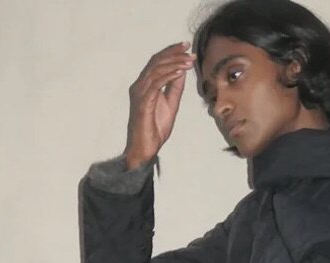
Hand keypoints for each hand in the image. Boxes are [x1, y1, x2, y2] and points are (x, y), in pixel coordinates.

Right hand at [123, 41, 196, 167]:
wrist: (146, 148)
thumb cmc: (155, 129)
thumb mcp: (171, 104)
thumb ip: (175, 88)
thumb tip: (182, 71)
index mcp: (146, 85)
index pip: (157, 62)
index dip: (171, 52)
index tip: (186, 47)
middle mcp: (140, 86)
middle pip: (156, 62)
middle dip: (174, 54)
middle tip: (189, 50)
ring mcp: (140, 93)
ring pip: (156, 70)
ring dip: (174, 64)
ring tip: (188, 61)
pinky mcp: (143, 103)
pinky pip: (156, 84)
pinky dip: (168, 76)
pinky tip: (180, 72)